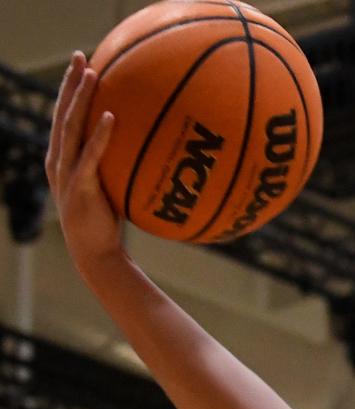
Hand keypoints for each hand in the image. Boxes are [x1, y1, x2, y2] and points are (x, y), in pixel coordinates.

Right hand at [45, 51, 123, 271]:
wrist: (95, 253)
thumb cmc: (105, 222)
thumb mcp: (108, 187)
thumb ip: (115, 166)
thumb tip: (142, 147)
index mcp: (62, 159)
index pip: (64, 117)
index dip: (69, 90)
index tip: (82, 65)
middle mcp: (58, 161)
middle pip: (62, 114)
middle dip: (71, 84)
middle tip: (82, 56)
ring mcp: (67, 173)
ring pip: (71, 128)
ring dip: (81, 99)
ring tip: (93, 75)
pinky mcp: (80, 187)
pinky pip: (90, 156)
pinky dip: (100, 135)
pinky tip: (111, 116)